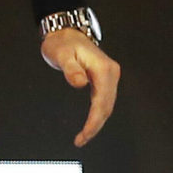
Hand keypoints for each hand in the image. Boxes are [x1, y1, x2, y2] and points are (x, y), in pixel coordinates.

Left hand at [40, 27, 119, 146]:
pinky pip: (104, 100)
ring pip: (107, 105)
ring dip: (97, 122)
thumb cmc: (63, 43)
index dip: (94, 121)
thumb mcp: (62, 54)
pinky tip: (90, 123)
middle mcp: (110, 72)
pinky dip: (98, 114)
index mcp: (103, 68)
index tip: (84, 135)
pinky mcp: (104, 78)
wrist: (66, 33)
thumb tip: (80, 83)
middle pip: (107, 106)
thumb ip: (70, 69)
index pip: (102, 101)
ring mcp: (109, 75)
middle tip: (81, 140)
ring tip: (83, 136)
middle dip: (96, 126)